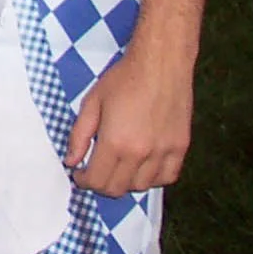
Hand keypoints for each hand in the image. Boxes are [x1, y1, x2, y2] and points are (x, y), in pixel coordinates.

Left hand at [66, 44, 193, 195]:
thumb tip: (71, 161)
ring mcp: (164, 153)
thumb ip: (79, 135)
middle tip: (95, 171)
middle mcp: (141, 154)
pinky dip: (153, 178)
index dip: (84, 181)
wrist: (160, 65)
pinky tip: (143, 167)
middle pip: (118, 188)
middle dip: (101, 184)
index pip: (97, 180)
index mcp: (115, 142)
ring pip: (143, 187)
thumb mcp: (91, 102)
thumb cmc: (123, 79)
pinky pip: (167, 177)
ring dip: (126, 182)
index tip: (79, 174)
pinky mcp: (181, 148)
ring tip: (118, 167)